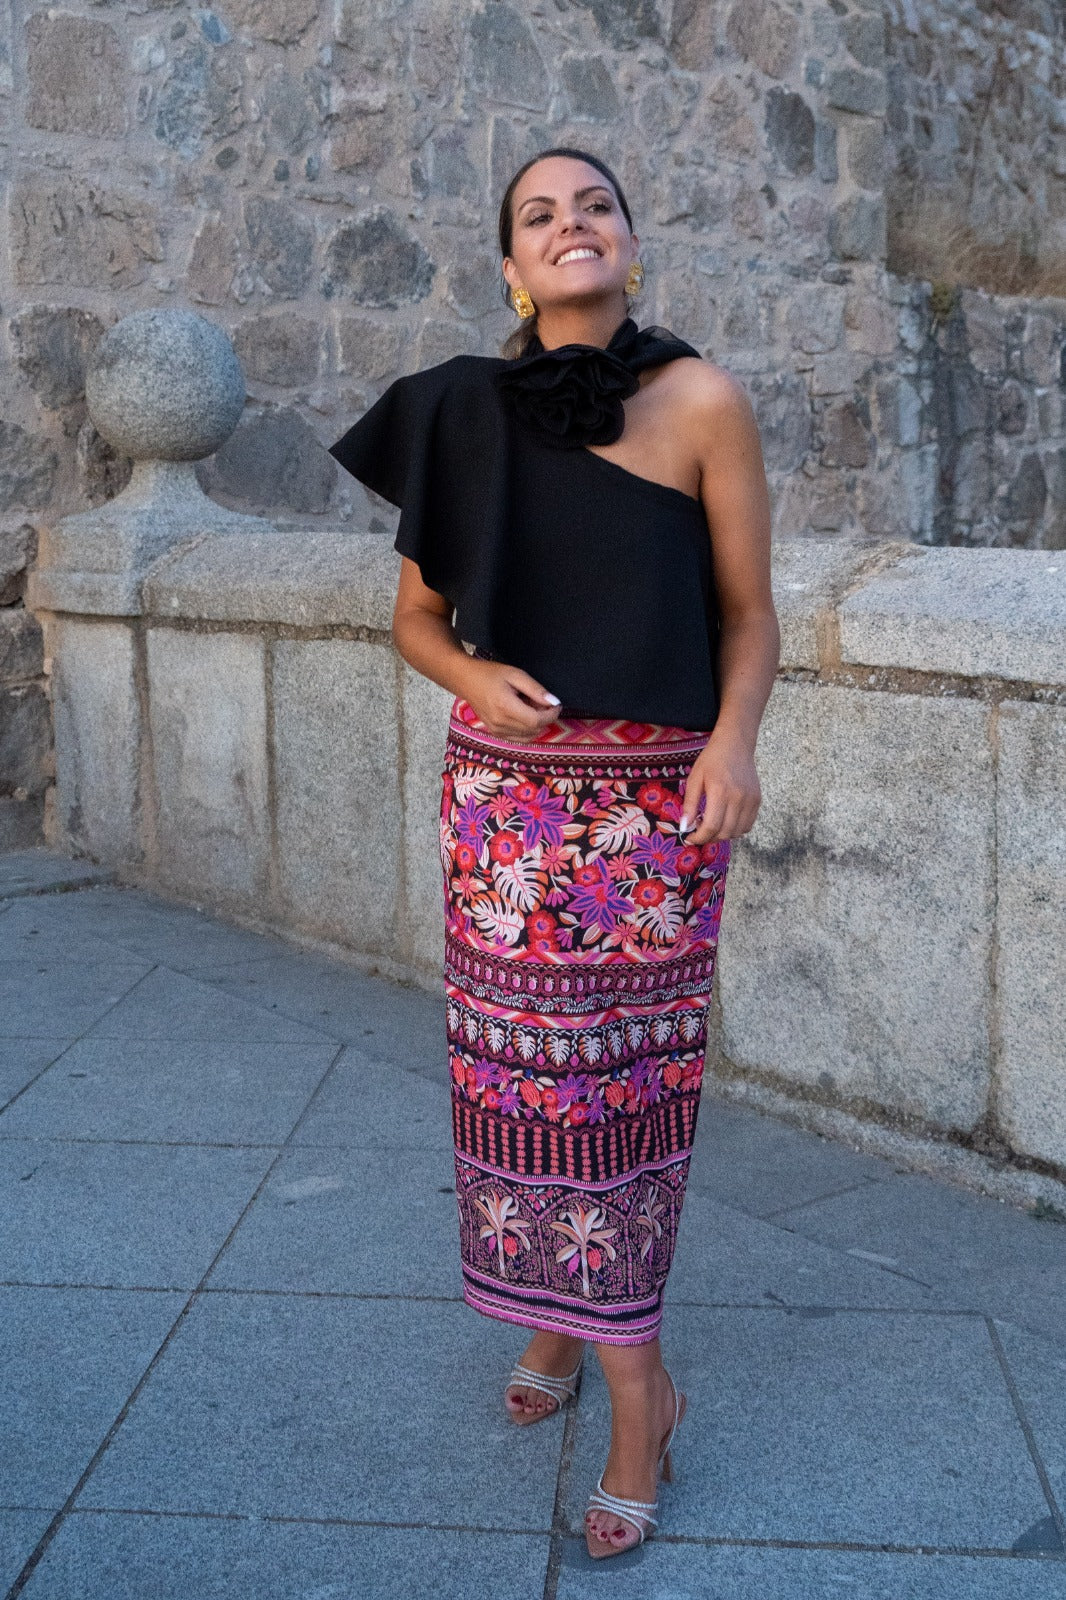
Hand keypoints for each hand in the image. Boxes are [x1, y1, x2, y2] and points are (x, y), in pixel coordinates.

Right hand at [460, 659, 562, 737]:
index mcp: (505, 707)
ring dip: (536, 725)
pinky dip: (527, 730)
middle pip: (534, 730)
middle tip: (541, 701)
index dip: (551, 715)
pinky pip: (518, 738)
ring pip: (528, 736)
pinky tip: (523, 715)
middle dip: (544, 718)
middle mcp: (500, 723)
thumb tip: (554, 702)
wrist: (466, 680)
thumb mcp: (515, 675)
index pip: (536, 721)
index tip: (556, 705)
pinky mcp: (495, 733)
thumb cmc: (490, 674)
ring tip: (531, 707)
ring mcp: (496, 730)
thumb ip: (535, 689)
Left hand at [679, 728, 760, 843]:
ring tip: (712, 826)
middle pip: (725, 832)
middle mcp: (738, 798)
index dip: (700, 838)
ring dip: (723, 835)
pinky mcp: (757, 800)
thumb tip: (685, 827)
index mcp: (720, 792)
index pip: (712, 826)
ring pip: (738, 832)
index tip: (690, 838)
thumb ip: (689, 804)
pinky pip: (748, 825)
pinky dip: (736, 829)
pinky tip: (725, 821)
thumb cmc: (711, 760)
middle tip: (699, 832)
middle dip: (709, 838)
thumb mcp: (694, 778)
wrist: (735, 744)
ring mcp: (750, 800)